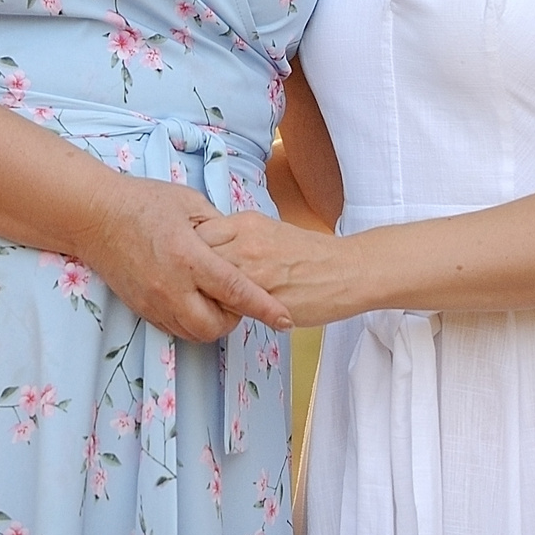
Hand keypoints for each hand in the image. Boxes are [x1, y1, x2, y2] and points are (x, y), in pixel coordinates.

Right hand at [74, 177, 291, 340]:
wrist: (94, 215)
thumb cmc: (143, 202)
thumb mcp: (189, 202)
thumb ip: (218, 226)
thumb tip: (238, 243)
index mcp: (189, 256)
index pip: (236, 291)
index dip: (264, 308)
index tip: (285, 319)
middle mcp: (172, 286)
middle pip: (216, 326)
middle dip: (235, 320)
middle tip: (238, 301)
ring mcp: (154, 301)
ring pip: (194, 333)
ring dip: (213, 324)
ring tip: (215, 301)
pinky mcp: (141, 308)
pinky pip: (174, 329)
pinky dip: (190, 323)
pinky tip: (193, 302)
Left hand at [196, 210, 360, 327]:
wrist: (347, 271)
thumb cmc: (309, 254)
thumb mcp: (268, 231)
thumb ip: (237, 237)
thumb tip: (208, 246)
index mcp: (246, 223)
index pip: (198, 232)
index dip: (189, 248)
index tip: (188, 260)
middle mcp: (246, 243)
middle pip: (197, 256)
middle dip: (190, 271)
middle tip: (190, 283)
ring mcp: (254, 271)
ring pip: (209, 283)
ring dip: (204, 293)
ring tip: (207, 300)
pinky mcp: (264, 298)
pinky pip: (229, 306)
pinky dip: (223, 310)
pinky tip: (229, 311)